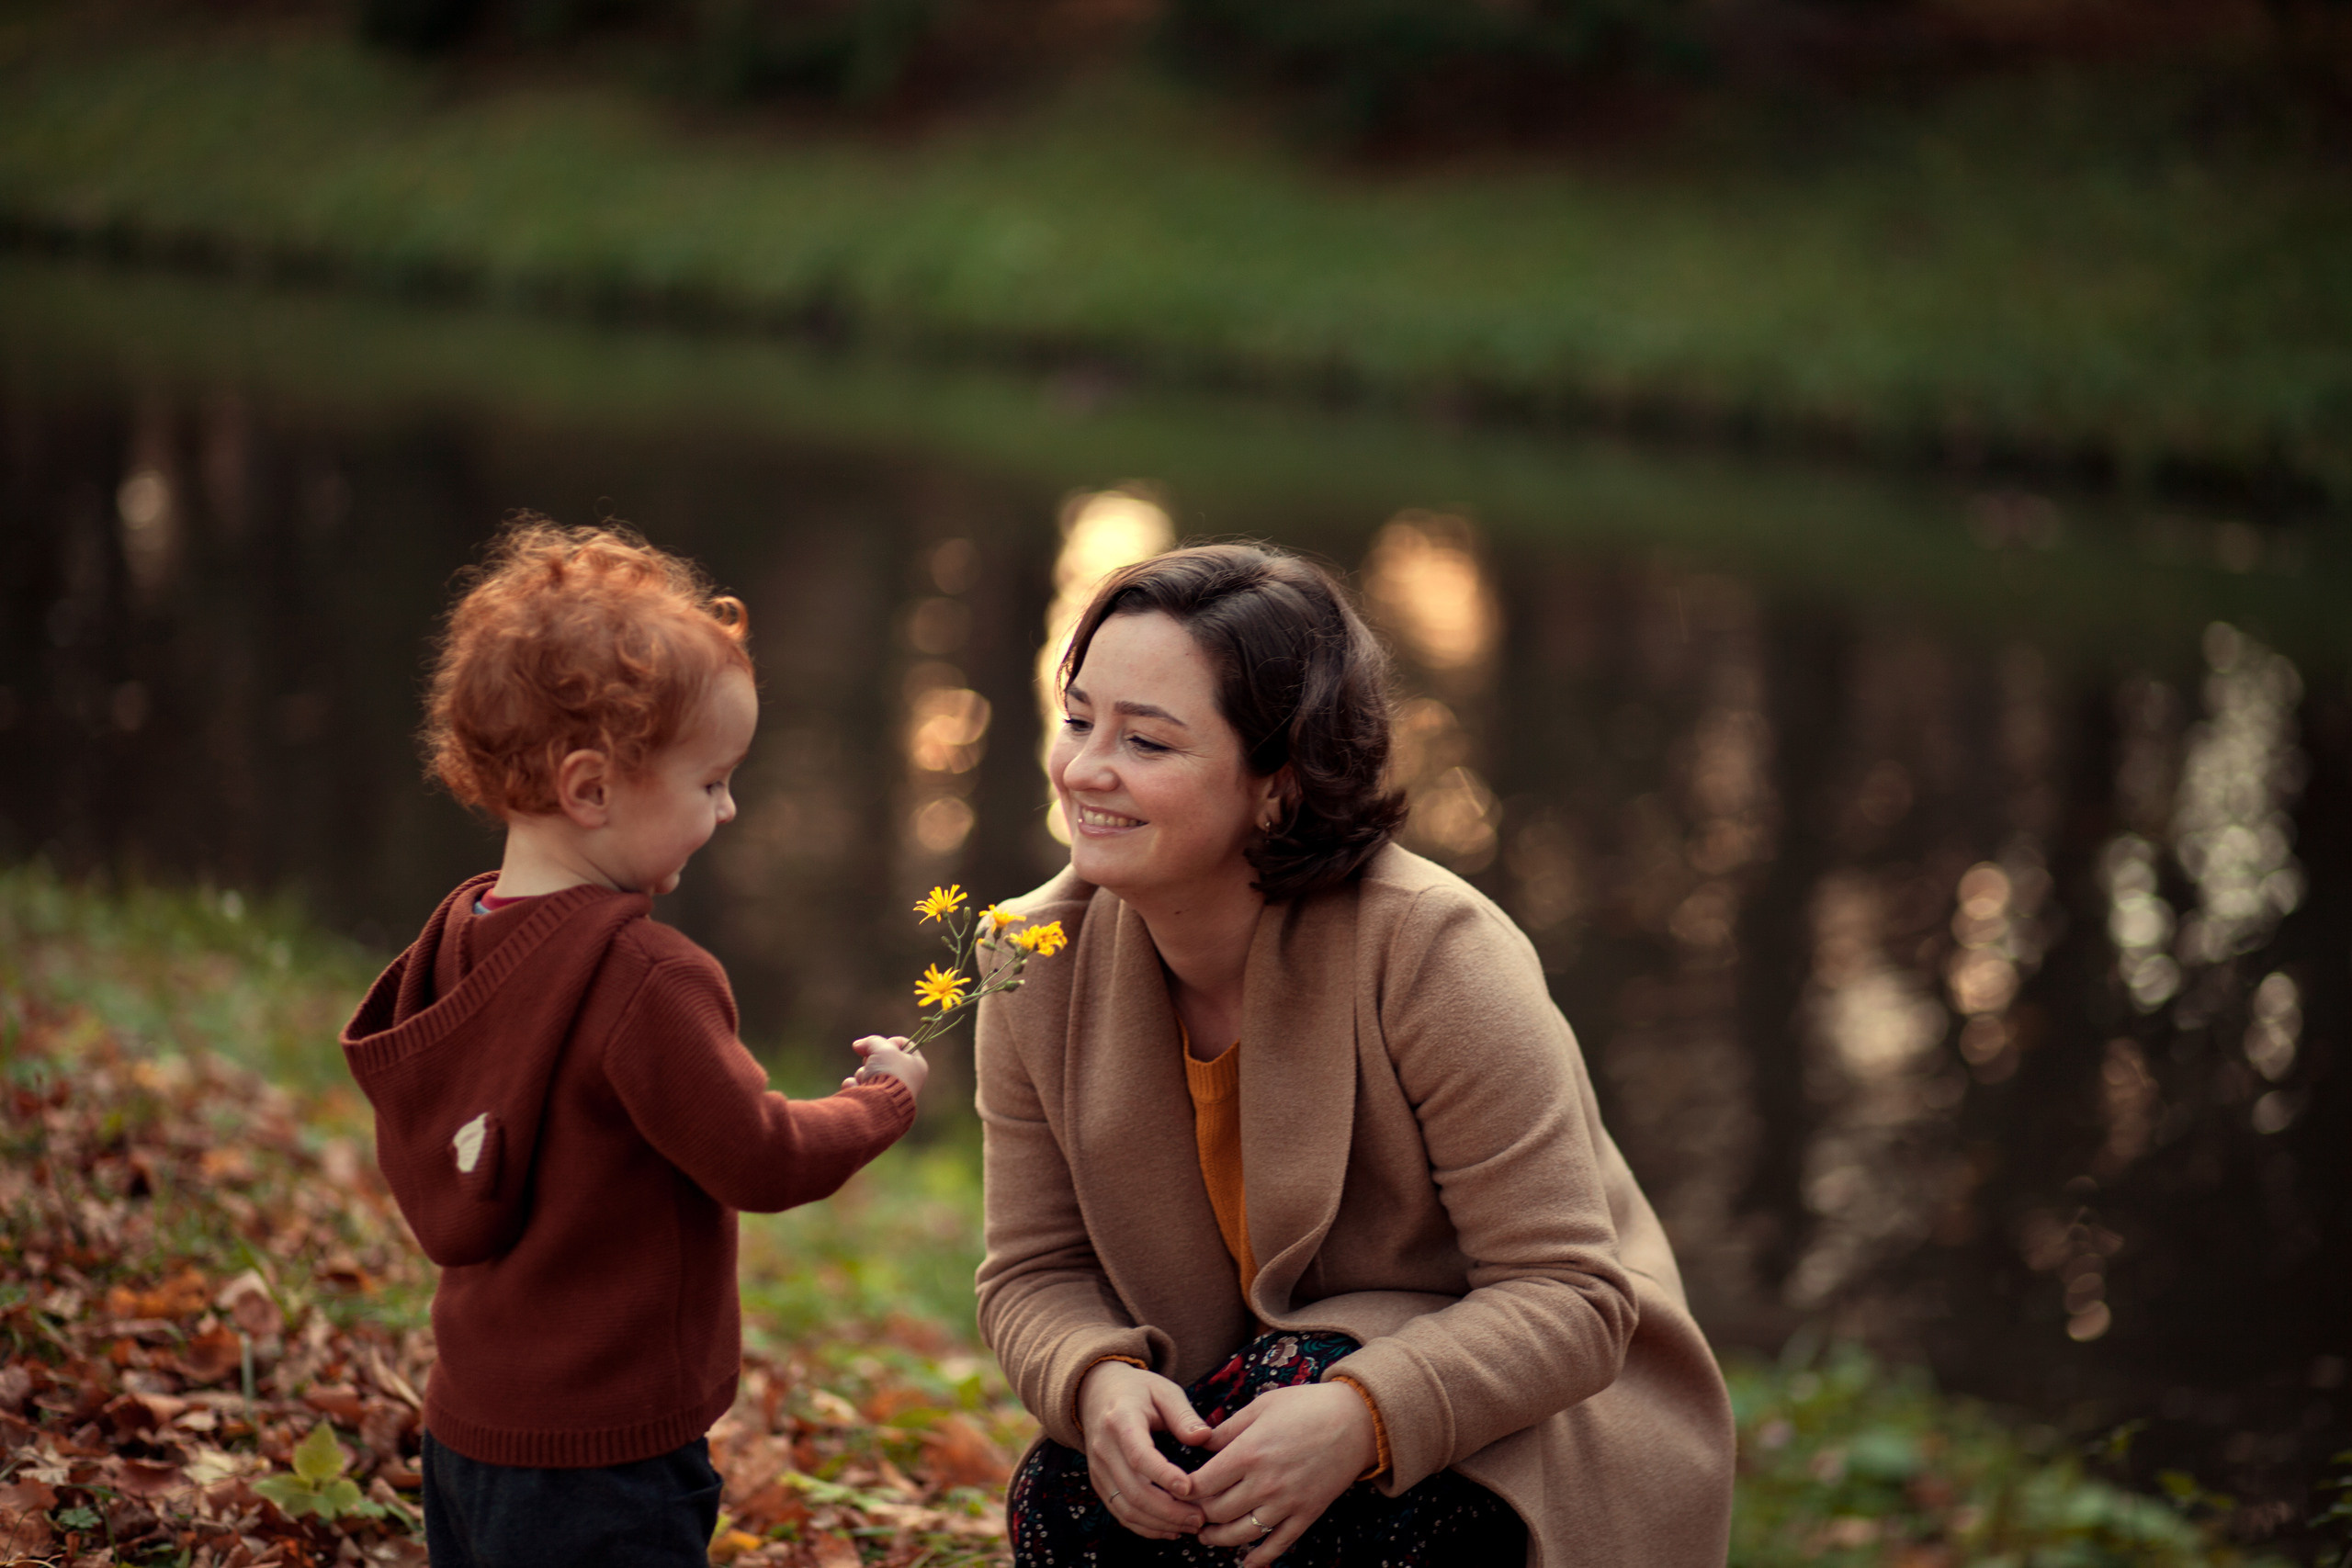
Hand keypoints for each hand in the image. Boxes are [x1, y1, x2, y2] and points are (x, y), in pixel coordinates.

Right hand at [841, 1035, 927, 1098]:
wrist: (879, 1105)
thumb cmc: (888, 1073)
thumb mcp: (883, 1048)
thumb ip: (872, 1041)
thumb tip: (858, 1045)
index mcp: (917, 1065)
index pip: (903, 1045)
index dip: (889, 1042)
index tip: (880, 1045)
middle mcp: (905, 1080)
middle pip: (881, 1060)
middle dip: (871, 1060)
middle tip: (870, 1062)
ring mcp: (889, 1093)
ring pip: (868, 1073)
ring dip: (862, 1073)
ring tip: (866, 1080)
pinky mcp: (874, 1104)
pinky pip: (859, 1088)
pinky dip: (855, 1087)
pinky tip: (856, 1090)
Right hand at [1077, 1360, 1213, 1538]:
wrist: (1096, 1393)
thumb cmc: (1138, 1391)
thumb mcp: (1163, 1390)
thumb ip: (1183, 1414)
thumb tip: (1204, 1438)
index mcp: (1120, 1420)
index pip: (1139, 1455)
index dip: (1164, 1475)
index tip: (1190, 1488)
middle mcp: (1104, 1448)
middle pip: (1133, 1490)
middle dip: (1168, 1510)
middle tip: (1200, 1517)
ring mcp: (1098, 1469)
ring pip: (1126, 1508)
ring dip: (1160, 1523)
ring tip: (1191, 1526)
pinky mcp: (1099, 1483)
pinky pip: (1120, 1512)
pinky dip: (1145, 1527)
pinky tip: (1171, 1530)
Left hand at [1189, 1381, 1375, 1566]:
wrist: (1356, 1420)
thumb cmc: (1306, 1406)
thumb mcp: (1261, 1407)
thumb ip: (1227, 1429)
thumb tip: (1199, 1445)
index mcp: (1249, 1452)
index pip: (1203, 1483)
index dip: (1186, 1491)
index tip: (1179, 1490)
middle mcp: (1265, 1482)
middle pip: (1217, 1512)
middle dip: (1198, 1516)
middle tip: (1189, 1514)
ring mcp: (1286, 1502)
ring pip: (1241, 1534)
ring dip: (1219, 1539)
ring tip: (1207, 1536)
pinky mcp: (1306, 1514)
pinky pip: (1278, 1545)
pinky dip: (1259, 1559)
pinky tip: (1246, 1563)